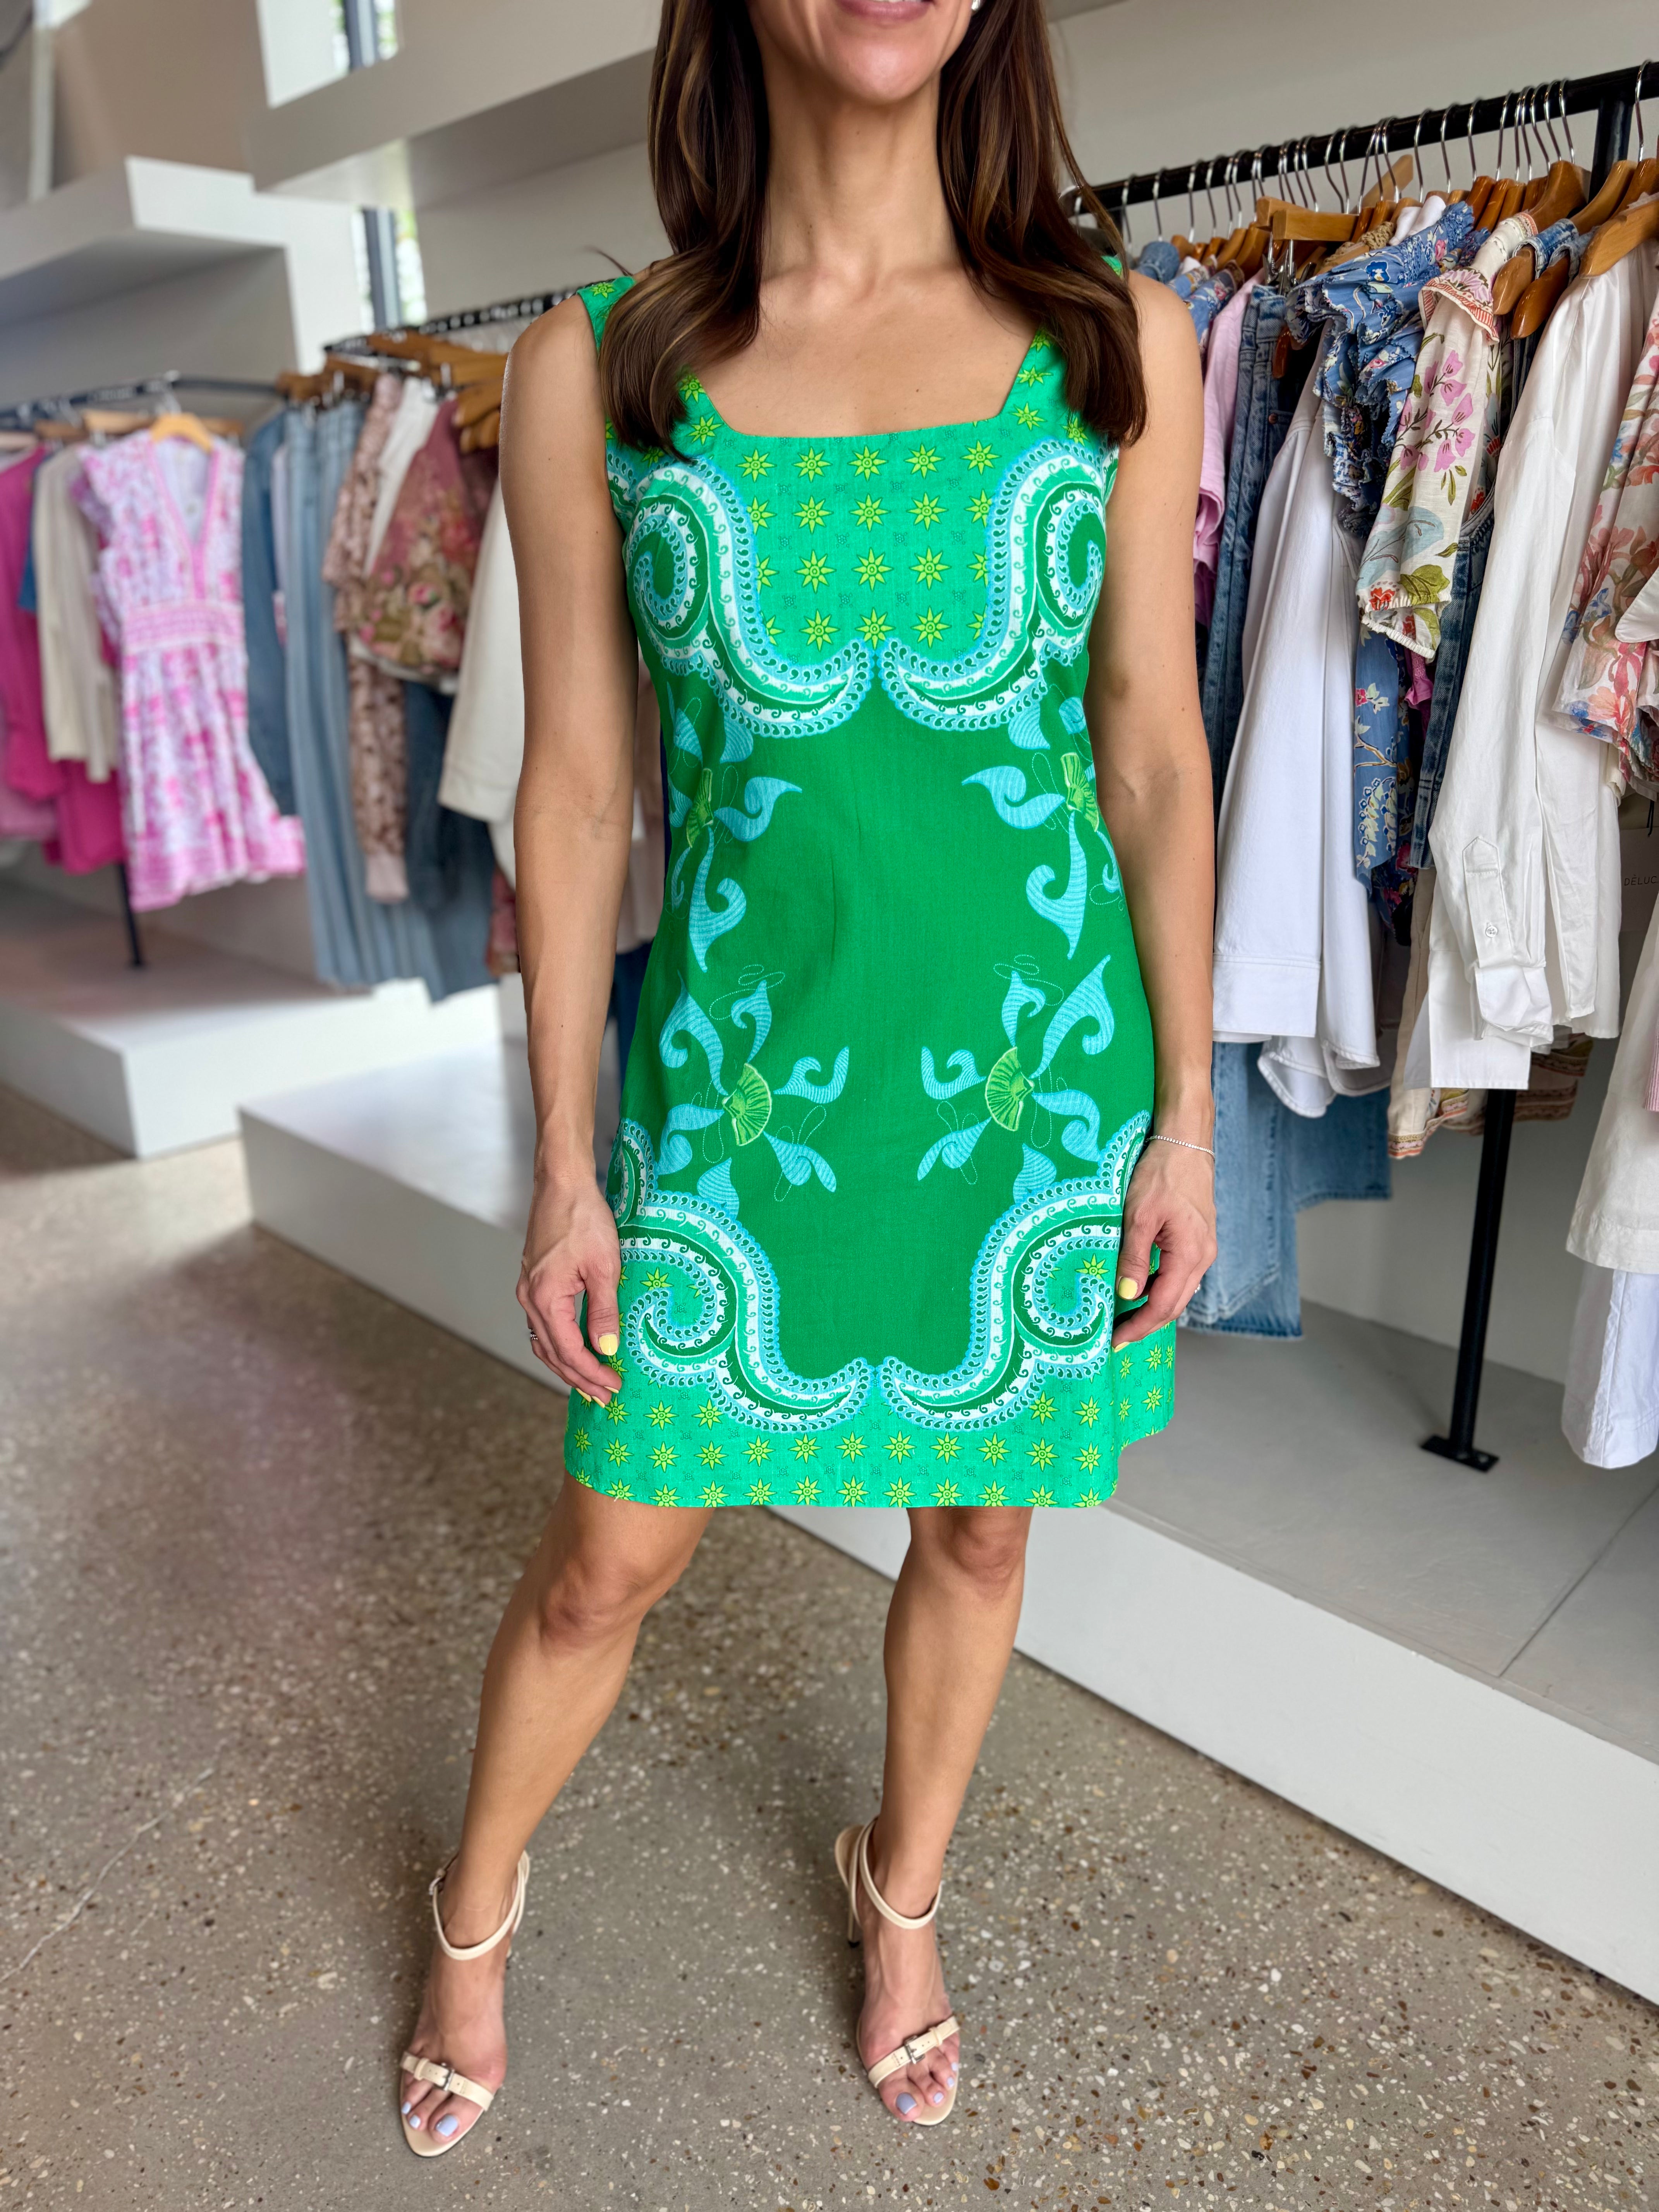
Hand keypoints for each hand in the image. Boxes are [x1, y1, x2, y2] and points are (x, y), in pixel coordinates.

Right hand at [517, 1167, 623, 1401]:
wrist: (562, 1184)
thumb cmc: (584, 1218)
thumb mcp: (605, 1266)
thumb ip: (604, 1311)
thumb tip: (606, 1348)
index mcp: (545, 1297)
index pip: (568, 1350)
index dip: (592, 1372)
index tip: (614, 1386)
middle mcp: (529, 1298)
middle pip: (552, 1353)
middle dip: (579, 1378)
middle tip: (604, 1397)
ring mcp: (527, 1290)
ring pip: (543, 1342)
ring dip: (566, 1365)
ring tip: (589, 1384)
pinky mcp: (533, 1282)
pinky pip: (542, 1325)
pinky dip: (558, 1345)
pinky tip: (574, 1350)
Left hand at [1111, 1138, 1216, 1348]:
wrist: (1185, 1142)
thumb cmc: (1162, 1173)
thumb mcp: (1139, 1214)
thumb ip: (1134, 1257)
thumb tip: (1128, 1294)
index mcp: (1190, 1253)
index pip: (1164, 1305)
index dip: (1140, 1327)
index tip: (1115, 1341)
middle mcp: (1202, 1256)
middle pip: (1174, 1304)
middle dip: (1146, 1323)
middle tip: (1116, 1336)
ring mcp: (1203, 1248)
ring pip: (1178, 1291)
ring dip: (1153, 1307)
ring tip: (1124, 1317)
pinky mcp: (1198, 1239)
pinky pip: (1180, 1274)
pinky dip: (1160, 1287)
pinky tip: (1140, 1288)